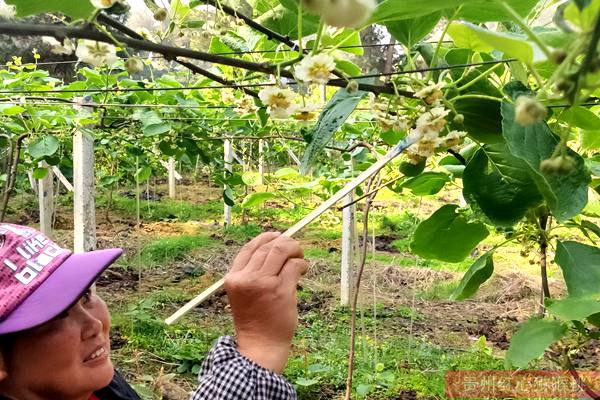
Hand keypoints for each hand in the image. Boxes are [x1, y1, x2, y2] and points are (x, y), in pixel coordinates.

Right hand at [224, 232, 307, 373]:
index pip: (249, 248)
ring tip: (301, 258)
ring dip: (295, 250)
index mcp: (234, 277)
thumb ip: (253, 272)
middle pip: (268, 246)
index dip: (265, 238)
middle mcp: (246, 278)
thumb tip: (275, 246)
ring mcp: (263, 283)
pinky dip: (302, 264)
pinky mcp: (280, 290)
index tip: (278, 236)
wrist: (260, 344)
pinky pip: (294, 266)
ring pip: (282, 251)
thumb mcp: (244, 292)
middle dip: (286, 243)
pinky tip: (304, 270)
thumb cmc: (255, 319)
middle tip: (295, 249)